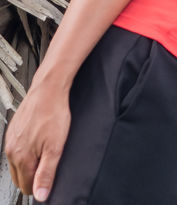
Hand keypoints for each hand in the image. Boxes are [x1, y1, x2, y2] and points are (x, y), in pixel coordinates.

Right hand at [4, 79, 70, 200]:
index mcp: (21, 157)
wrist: (48, 91)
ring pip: (17, 165)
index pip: (26, 186)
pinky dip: (26, 154)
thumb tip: (41, 195)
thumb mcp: (56, 147)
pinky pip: (16, 151)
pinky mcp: (12, 132)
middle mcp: (11, 151)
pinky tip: (38, 145)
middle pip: (19, 178)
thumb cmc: (53, 114)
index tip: (48, 185)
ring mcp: (10, 141)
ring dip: (29, 166)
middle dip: (33, 179)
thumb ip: (47, 173)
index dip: (38, 188)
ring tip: (45, 156)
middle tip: (48, 171)